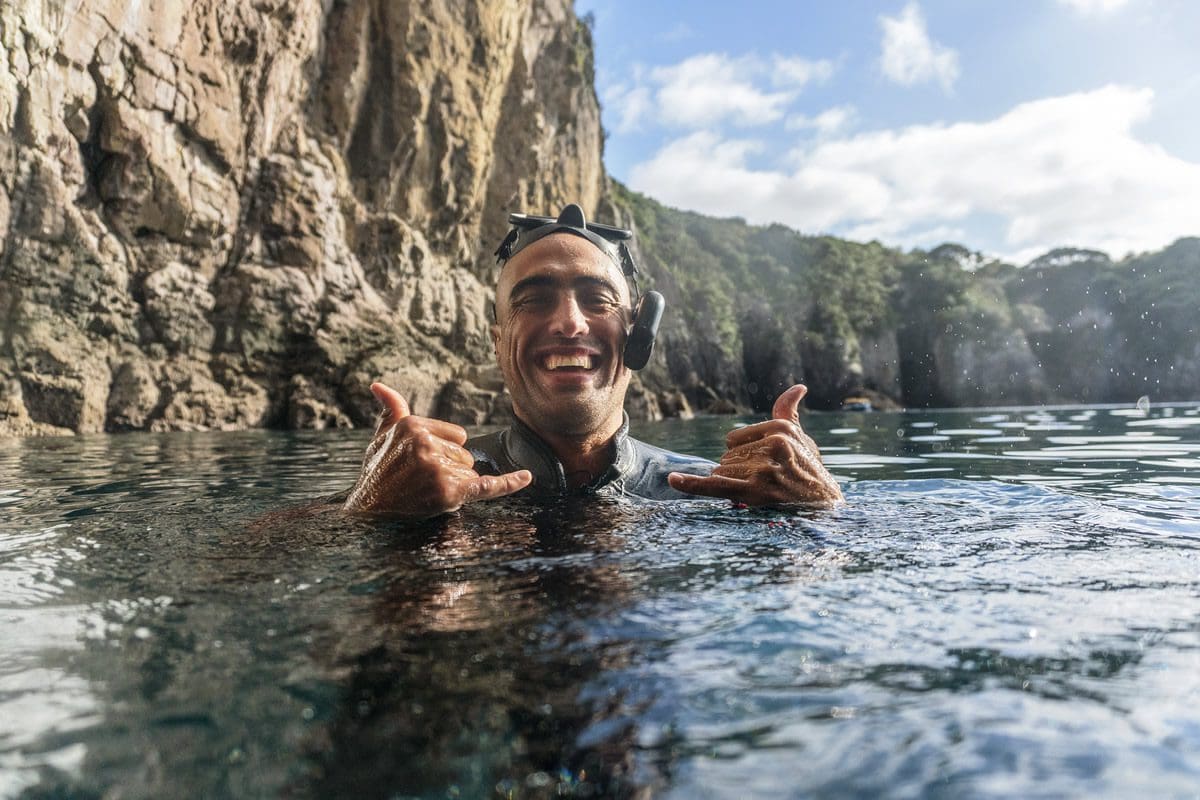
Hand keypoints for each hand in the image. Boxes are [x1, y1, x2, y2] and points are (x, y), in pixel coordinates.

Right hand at [342, 382, 531, 516]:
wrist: (369, 510)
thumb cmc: (377, 472)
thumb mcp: (381, 436)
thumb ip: (391, 409)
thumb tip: (379, 385)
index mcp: (414, 426)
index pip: (458, 436)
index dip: (445, 452)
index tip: (422, 462)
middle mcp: (426, 444)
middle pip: (465, 455)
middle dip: (450, 469)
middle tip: (421, 480)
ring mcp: (438, 469)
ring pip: (470, 473)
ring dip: (455, 485)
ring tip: (426, 491)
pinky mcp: (448, 492)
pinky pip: (486, 485)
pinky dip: (508, 483)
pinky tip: (526, 477)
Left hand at [667, 384, 842, 506]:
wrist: (825, 503)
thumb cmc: (809, 468)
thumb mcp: (802, 437)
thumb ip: (788, 412)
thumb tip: (799, 387)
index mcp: (781, 428)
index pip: (732, 440)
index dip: (742, 456)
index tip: (764, 465)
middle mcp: (773, 444)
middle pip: (727, 457)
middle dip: (739, 472)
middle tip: (768, 481)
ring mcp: (764, 468)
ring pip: (723, 472)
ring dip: (736, 484)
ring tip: (765, 490)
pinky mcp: (757, 491)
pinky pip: (716, 485)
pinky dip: (692, 485)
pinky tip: (674, 480)